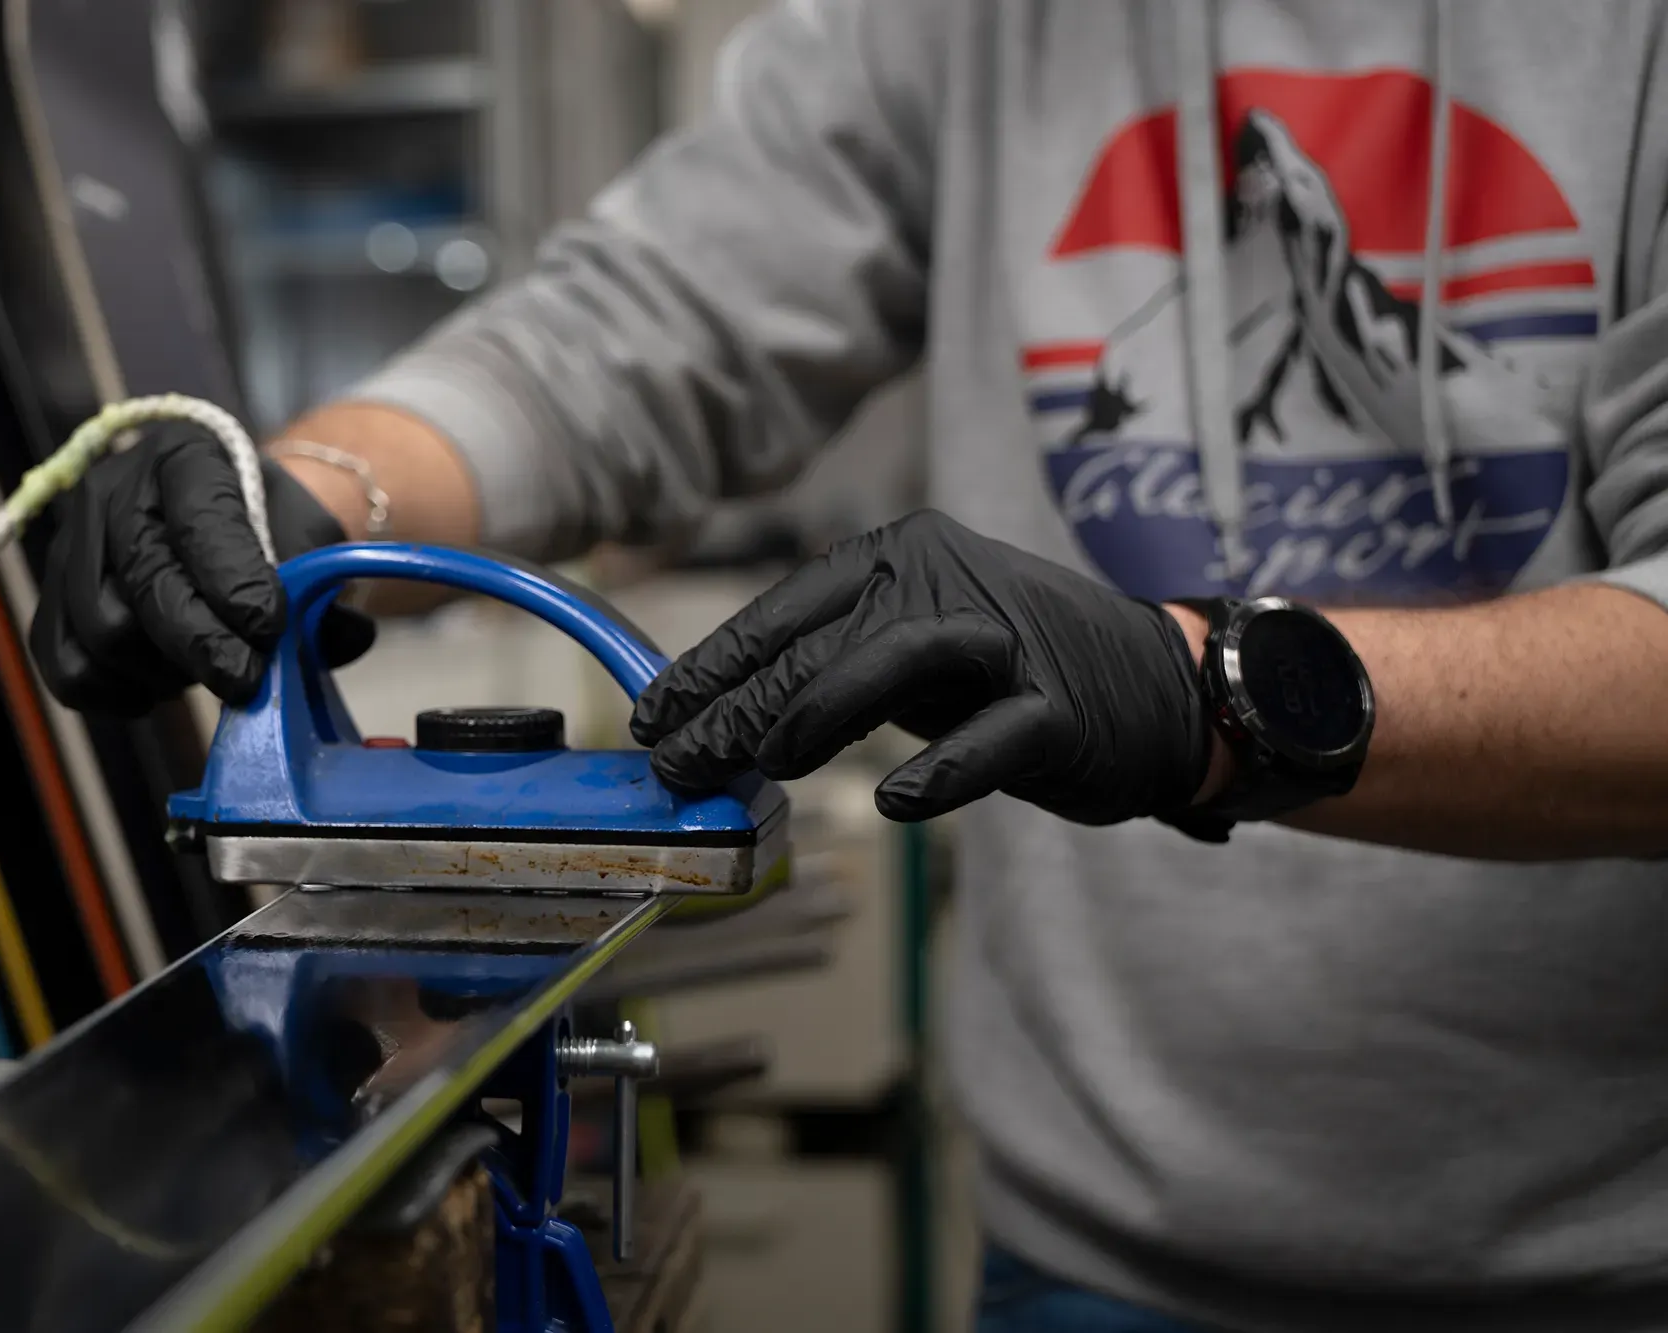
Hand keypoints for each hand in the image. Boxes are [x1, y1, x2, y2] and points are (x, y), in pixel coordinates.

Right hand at [31, 422, 373, 715]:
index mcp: (187, 457)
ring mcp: (72, 541)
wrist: (226, 522)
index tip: (270, 629)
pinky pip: (66, 666)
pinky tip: (159, 689)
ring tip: (207, 670)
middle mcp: (114, 488)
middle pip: (146, 583)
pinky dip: (115, 693)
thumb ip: (323, 586)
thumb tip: (342, 636)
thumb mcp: (308, 538)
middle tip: (247, 679)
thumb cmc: (271, 529)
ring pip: (104, 631)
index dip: (234, 583)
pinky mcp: (51, 596)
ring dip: (163, 670)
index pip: (200, 523)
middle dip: (204, 645)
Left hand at [629, 510, 1211, 823]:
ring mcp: (1007, 641)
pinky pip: (992, 735)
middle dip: (736, 706)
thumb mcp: (909, 654)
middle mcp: (947, 580)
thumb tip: (719, 724)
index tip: (653, 718)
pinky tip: (893, 802)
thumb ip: (829, 672)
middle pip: (823, 640)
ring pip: (895, 660)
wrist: (1159, 685)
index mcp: (900, 554)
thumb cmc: (1008, 674)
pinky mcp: (1061, 707)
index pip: (783, 609)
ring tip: (766, 767)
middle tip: (680, 764)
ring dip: (818, 715)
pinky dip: (940, 768)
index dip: (711, 666)